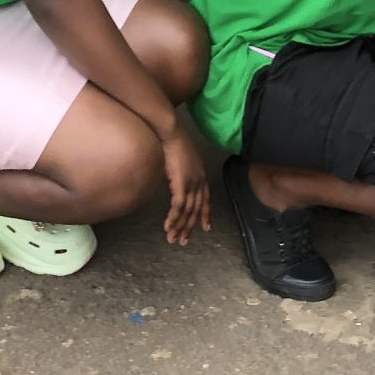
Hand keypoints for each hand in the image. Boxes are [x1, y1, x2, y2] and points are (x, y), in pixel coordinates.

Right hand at [157, 124, 211, 245]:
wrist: (171, 133)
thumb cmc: (174, 142)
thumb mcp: (182, 160)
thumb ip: (182, 173)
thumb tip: (176, 181)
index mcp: (201, 176)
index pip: (206, 200)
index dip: (205, 215)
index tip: (205, 228)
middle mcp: (199, 182)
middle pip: (196, 210)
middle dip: (189, 227)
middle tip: (183, 241)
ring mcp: (191, 184)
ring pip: (187, 212)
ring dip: (179, 227)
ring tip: (173, 239)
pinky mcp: (181, 184)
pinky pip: (178, 206)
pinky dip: (173, 218)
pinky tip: (168, 227)